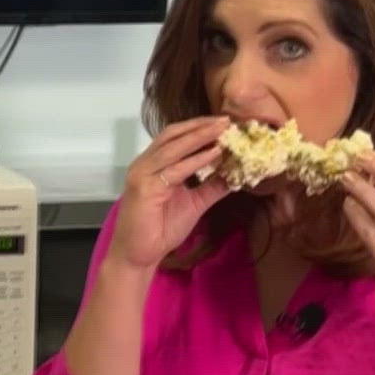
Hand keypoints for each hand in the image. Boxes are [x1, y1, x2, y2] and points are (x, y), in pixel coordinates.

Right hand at [113, 116, 232, 269]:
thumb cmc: (160, 230)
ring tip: (222, 130)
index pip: (176, 137)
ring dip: (199, 136)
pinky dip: (195, 160)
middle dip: (200, 125)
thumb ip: (211, 188)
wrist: (139, 254)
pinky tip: (214, 154)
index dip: (198, 128)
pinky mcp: (144, 187)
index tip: (224, 123)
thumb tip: (236, 175)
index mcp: (153, 165)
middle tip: (226, 120)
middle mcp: (145, 164)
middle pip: (173, 135)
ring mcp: (142, 174)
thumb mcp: (194, 204)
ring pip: (173, 147)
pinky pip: (174, 169)